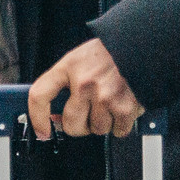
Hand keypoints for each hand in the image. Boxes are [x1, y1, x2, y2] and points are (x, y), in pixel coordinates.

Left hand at [28, 38, 145, 139]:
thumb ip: (66, 84)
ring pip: (96, 129)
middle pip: (71, 124)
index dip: (37, 118)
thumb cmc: (110, 54)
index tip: (42, 131)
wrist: (142, 48)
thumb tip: (56, 115)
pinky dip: (121, 125)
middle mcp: (84, 83)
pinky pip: (117, 131)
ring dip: (102, 123)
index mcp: (68, 67)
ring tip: (109, 104)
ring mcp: (104, 97)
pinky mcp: (125, 108)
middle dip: (79, 126)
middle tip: (87, 116)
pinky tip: (122, 108)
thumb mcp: (79, 60)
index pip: (40, 95)